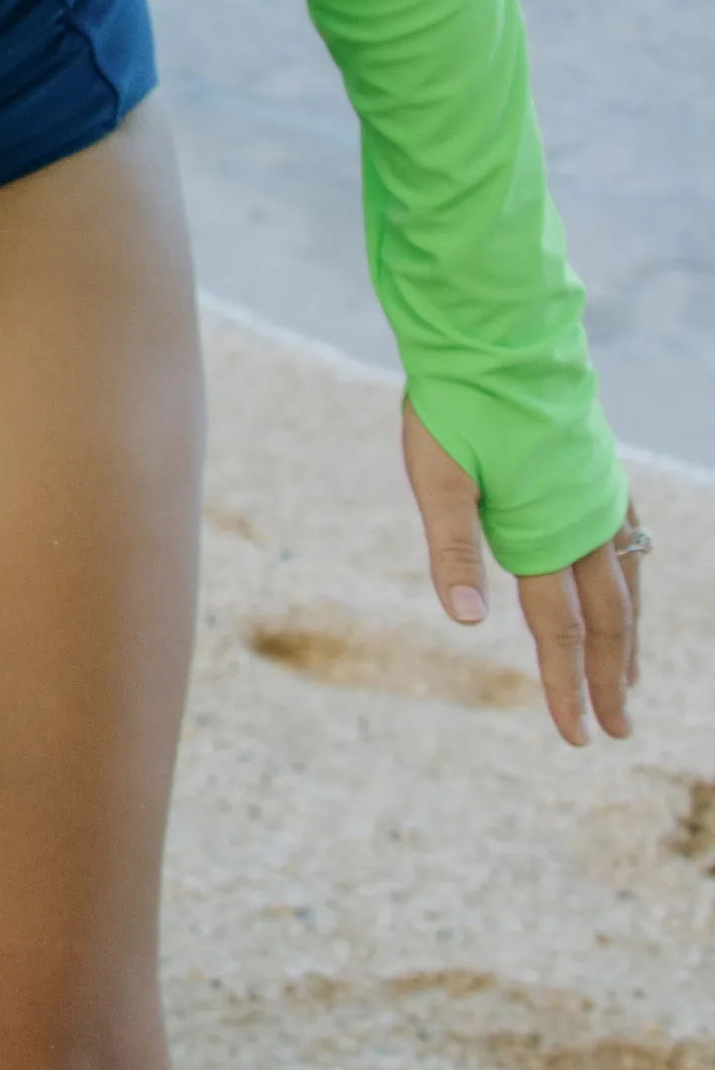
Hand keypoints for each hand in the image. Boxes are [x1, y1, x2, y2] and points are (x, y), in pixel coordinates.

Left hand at [401, 395, 640, 745]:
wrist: (497, 333)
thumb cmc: (456, 402)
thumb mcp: (437, 475)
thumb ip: (452, 548)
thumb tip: (468, 621)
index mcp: (543, 532)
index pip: (559, 630)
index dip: (566, 687)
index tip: (577, 737)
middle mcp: (584, 521)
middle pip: (605, 620)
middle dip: (609, 679)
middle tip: (616, 732)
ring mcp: (600, 496)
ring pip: (625, 584)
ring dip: (626, 637)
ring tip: (630, 681)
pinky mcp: (599, 471)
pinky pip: (628, 542)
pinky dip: (632, 580)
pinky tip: (630, 590)